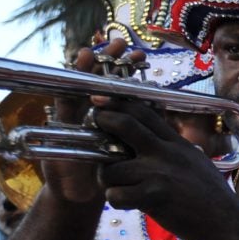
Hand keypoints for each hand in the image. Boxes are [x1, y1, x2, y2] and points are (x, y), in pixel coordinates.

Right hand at [29, 37, 146, 206]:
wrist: (85, 195)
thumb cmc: (112, 174)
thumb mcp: (135, 155)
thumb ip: (148, 138)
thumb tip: (179, 127)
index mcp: (115, 117)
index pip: (122, 88)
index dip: (128, 72)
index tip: (139, 56)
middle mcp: (95, 113)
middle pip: (101, 81)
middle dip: (108, 62)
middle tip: (118, 43)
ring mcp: (76, 117)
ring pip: (80, 87)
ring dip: (84, 69)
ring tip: (91, 51)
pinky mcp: (60, 128)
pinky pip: (62, 107)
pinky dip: (65, 91)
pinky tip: (65, 80)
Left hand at [90, 95, 238, 239]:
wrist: (227, 223)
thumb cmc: (210, 195)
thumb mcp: (194, 160)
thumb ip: (172, 147)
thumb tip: (150, 137)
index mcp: (176, 143)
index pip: (144, 112)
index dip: (118, 104)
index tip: (101, 102)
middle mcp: (167, 153)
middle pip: (125, 125)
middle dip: (104, 122)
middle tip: (96, 129)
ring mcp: (159, 173)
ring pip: (111, 169)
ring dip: (108, 180)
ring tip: (121, 188)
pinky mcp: (154, 196)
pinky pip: (115, 195)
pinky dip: (117, 201)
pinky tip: (130, 204)